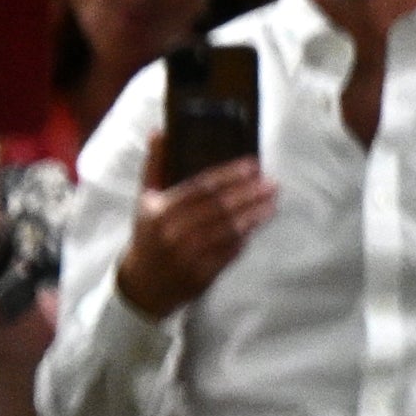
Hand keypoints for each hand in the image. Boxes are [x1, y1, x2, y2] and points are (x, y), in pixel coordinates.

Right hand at [109, 160, 276, 315]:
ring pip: (229, 229)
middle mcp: (172, 232)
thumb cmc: (149, 234)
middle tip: (271, 183)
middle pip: (219, 208)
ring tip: (272, 201)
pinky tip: (258, 224)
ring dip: (254, 214)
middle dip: (249, 193)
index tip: (252, 165)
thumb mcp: (145, 199)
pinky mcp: (202, 273)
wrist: (144, 283)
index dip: (229, 175)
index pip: (200, 188)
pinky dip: (246, 236)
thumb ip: (155, 165)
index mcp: (159, 210)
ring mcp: (188, 255)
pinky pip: (230, 251)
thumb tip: (160, 131)